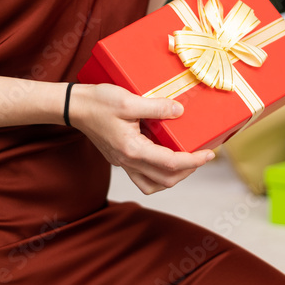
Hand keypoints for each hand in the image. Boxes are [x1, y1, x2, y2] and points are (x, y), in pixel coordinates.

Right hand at [68, 83, 213, 194]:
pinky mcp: (119, 159)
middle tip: (202, 156)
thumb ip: (156, 107)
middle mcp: (128, 161)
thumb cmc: (98, 102)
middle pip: (166, 180)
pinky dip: (158, 173)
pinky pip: (142, 176)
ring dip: (173, 177)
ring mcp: (122, 163)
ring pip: (153, 184)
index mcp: (132, 149)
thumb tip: (180, 111)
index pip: (171, 163)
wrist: (73, 107)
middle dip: (188, 170)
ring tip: (186, 161)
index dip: (194, 160)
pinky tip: (164, 157)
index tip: (210, 154)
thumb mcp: (128, 100)